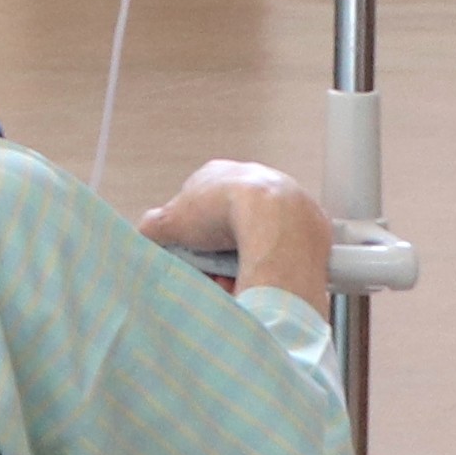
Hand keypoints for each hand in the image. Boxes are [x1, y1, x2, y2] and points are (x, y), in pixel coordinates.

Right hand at [138, 159, 336, 311]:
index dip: (190, 234)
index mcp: (219, 173)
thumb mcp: (169, 222)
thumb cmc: (225, 213)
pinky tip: (260, 278)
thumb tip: (145, 237)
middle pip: (229, 224)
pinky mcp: (311, 222)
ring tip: (234, 281)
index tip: (189, 254)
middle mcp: (255, 179)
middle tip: (211, 272)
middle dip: (217, 252)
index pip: (198, 203)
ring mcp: (286, 199)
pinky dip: (272, 265)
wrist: (275, 221)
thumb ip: (152, 228)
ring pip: (258, 238)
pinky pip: (285, 249)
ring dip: (243, 261)